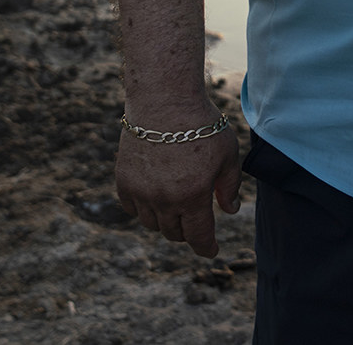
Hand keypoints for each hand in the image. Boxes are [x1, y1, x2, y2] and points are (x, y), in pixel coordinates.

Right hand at [115, 119, 241, 257]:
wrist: (163, 100)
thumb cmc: (201, 125)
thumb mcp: (227, 154)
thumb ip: (229, 186)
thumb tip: (229, 210)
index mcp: (193, 196)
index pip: (198, 237)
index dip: (206, 248)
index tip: (211, 251)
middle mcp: (164, 200)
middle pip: (174, 233)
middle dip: (188, 232)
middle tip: (196, 222)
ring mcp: (141, 192)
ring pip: (152, 224)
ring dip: (166, 221)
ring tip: (177, 208)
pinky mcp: (123, 181)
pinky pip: (132, 208)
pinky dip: (143, 209)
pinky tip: (155, 198)